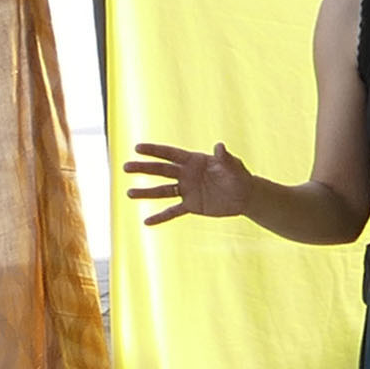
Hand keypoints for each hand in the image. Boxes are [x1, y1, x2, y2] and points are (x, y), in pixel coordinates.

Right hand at [125, 140, 254, 224]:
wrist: (244, 196)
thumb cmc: (239, 176)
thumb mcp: (233, 166)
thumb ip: (225, 158)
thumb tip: (219, 146)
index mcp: (194, 161)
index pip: (170, 154)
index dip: (154, 151)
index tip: (137, 148)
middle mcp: (186, 174)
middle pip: (161, 171)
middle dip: (144, 169)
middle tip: (126, 167)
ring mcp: (187, 190)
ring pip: (163, 191)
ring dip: (146, 192)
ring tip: (129, 194)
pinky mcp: (191, 206)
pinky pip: (173, 212)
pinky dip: (160, 217)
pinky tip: (146, 222)